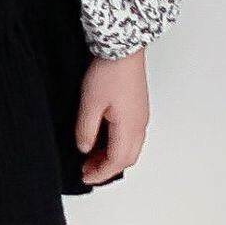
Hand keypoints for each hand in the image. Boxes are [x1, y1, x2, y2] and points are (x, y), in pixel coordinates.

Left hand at [76, 49, 148, 183]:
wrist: (123, 47)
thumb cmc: (109, 71)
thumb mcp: (89, 103)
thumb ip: (86, 129)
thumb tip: (85, 148)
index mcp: (130, 127)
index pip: (117, 161)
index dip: (100, 173)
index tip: (85, 177)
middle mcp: (140, 124)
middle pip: (127, 157)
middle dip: (107, 168)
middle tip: (87, 170)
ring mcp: (141, 115)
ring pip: (130, 146)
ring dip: (112, 156)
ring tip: (91, 156)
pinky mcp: (138, 106)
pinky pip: (131, 134)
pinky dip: (117, 143)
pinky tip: (102, 138)